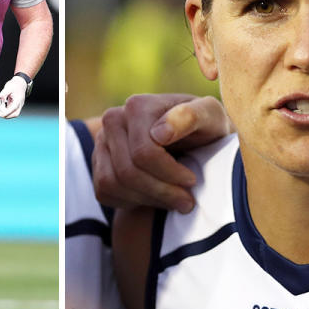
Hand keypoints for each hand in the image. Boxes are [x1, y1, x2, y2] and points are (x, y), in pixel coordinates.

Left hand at [0, 75, 27, 118]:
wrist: (20, 83)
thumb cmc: (15, 85)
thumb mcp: (9, 87)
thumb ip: (4, 92)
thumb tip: (0, 96)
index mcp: (18, 101)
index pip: (12, 110)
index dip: (4, 112)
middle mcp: (19, 104)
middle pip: (14, 114)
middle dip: (5, 115)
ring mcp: (18, 105)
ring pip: (12, 114)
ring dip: (5, 112)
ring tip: (0, 103)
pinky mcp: (15, 105)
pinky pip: (11, 111)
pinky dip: (5, 110)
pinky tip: (2, 103)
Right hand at [93, 94, 231, 212]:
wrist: (193, 138)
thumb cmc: (205, 128)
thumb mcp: (211, 117)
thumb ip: (192, 116)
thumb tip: (159, 133)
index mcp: (137, 106)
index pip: (144, 153)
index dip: (170, 174)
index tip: (192, 181)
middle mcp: (113, 119)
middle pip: (127, 171)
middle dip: (160, 192)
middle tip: (186, 201)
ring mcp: (101, 141)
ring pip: (112, 184)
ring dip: (147, 199)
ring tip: (172, 200)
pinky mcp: (97, 162)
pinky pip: (104, 192)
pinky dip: (130, 202)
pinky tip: (153, 196)